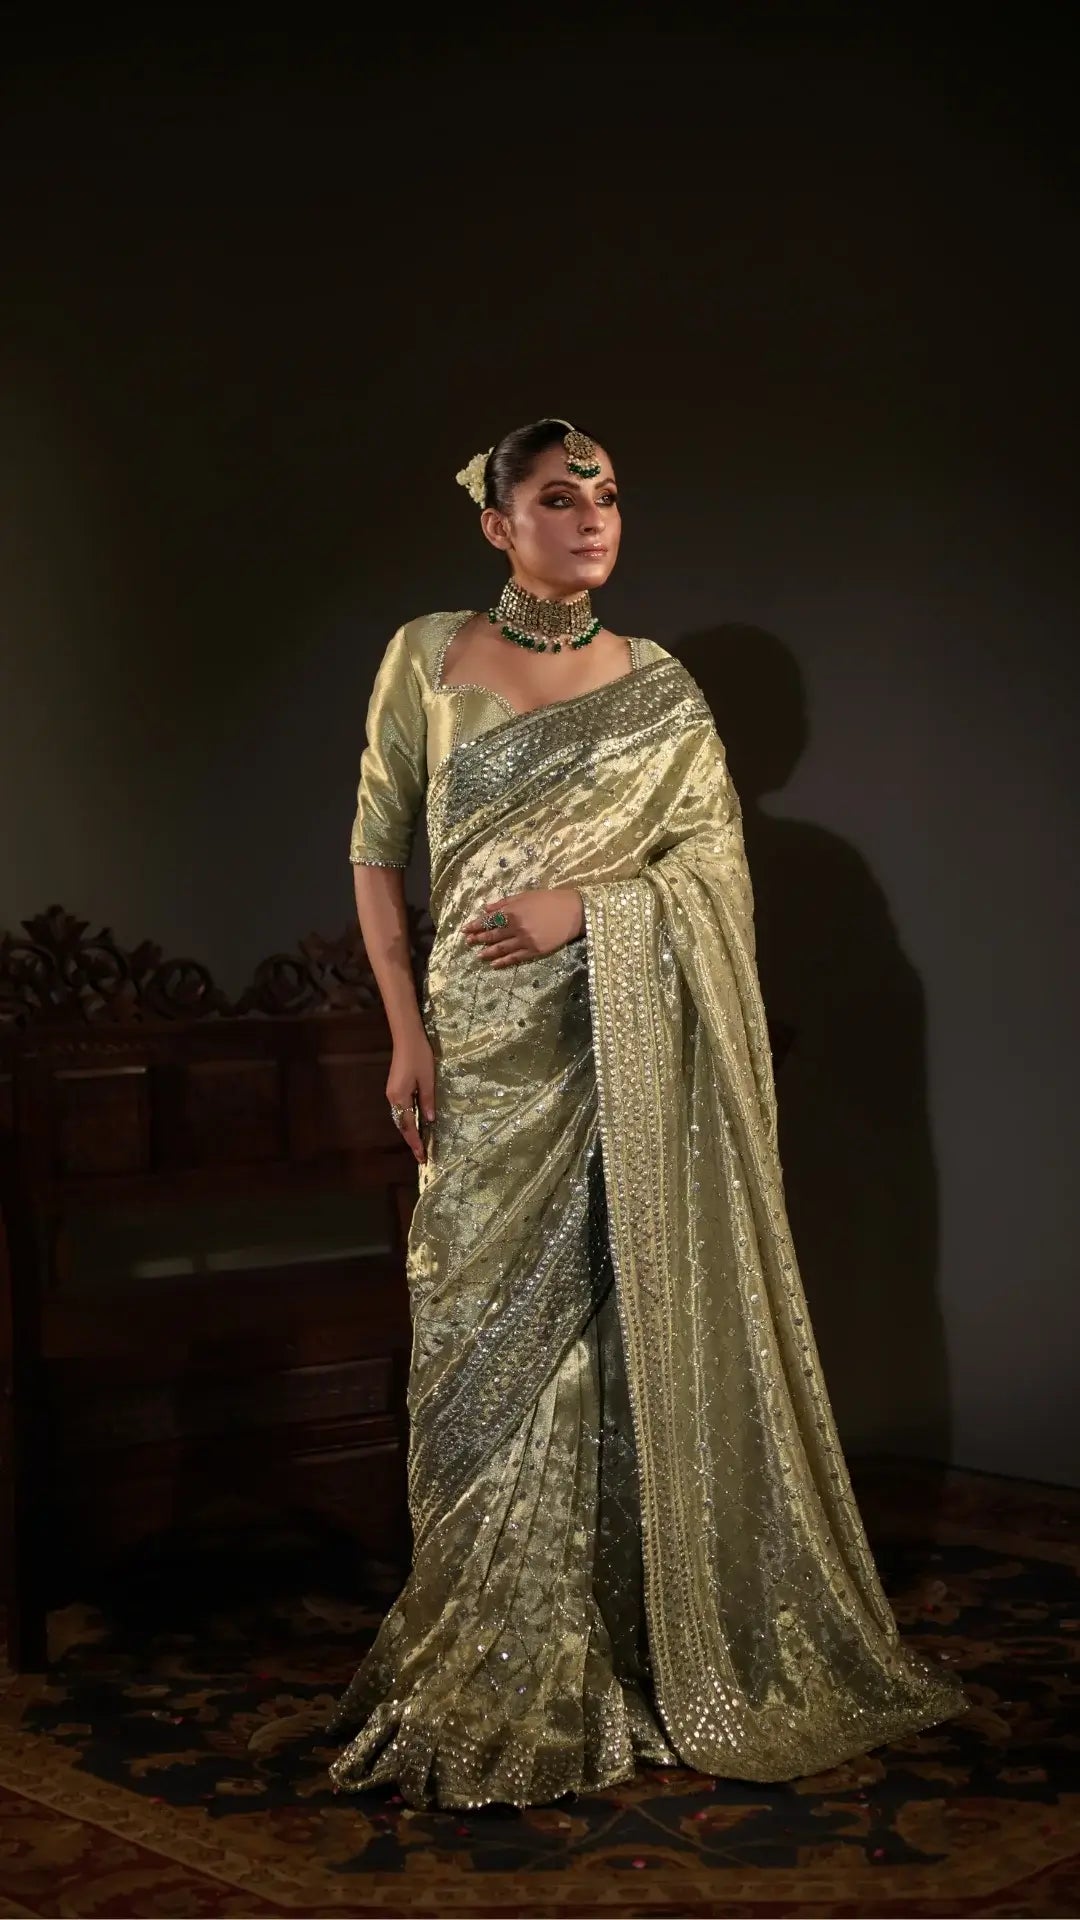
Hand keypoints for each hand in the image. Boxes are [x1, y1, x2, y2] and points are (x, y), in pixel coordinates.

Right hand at [387, 1029, 436, 1164]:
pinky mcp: (395, 1087)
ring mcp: (392, 1092)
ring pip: (400, 1117)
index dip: (415, 1142)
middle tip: (421, 1156)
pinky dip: (408, 1120)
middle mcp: (393, 1098)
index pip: (409, 1126)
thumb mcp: (428, 1080)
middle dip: (412, 1141)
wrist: (407, 1037)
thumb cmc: (419, 1057)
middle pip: (402, 1125)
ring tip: (420, 1144)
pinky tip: (416, 1123)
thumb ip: (427, 1101)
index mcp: (400, 1098)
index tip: (421, 1157)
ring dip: (410, 1131)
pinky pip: (401, 1109)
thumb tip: (429, 1120)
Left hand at [463, 888, 584, 966]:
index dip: (475, 925)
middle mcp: (516, 927)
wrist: (574, 912)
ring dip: (488, 952)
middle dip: (478, 939)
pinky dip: (503, 962)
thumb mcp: (525, 896)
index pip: (488, 920)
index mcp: (512, 912)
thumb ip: (504, 903)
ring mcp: (525, 940)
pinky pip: (515, 958)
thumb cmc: (549, 900)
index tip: (465, 930)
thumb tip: (485, 908)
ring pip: (501, 948)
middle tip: (468, 943)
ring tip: (478, 956)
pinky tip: (494, 964)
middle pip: (492, 935)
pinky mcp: (535, 951)